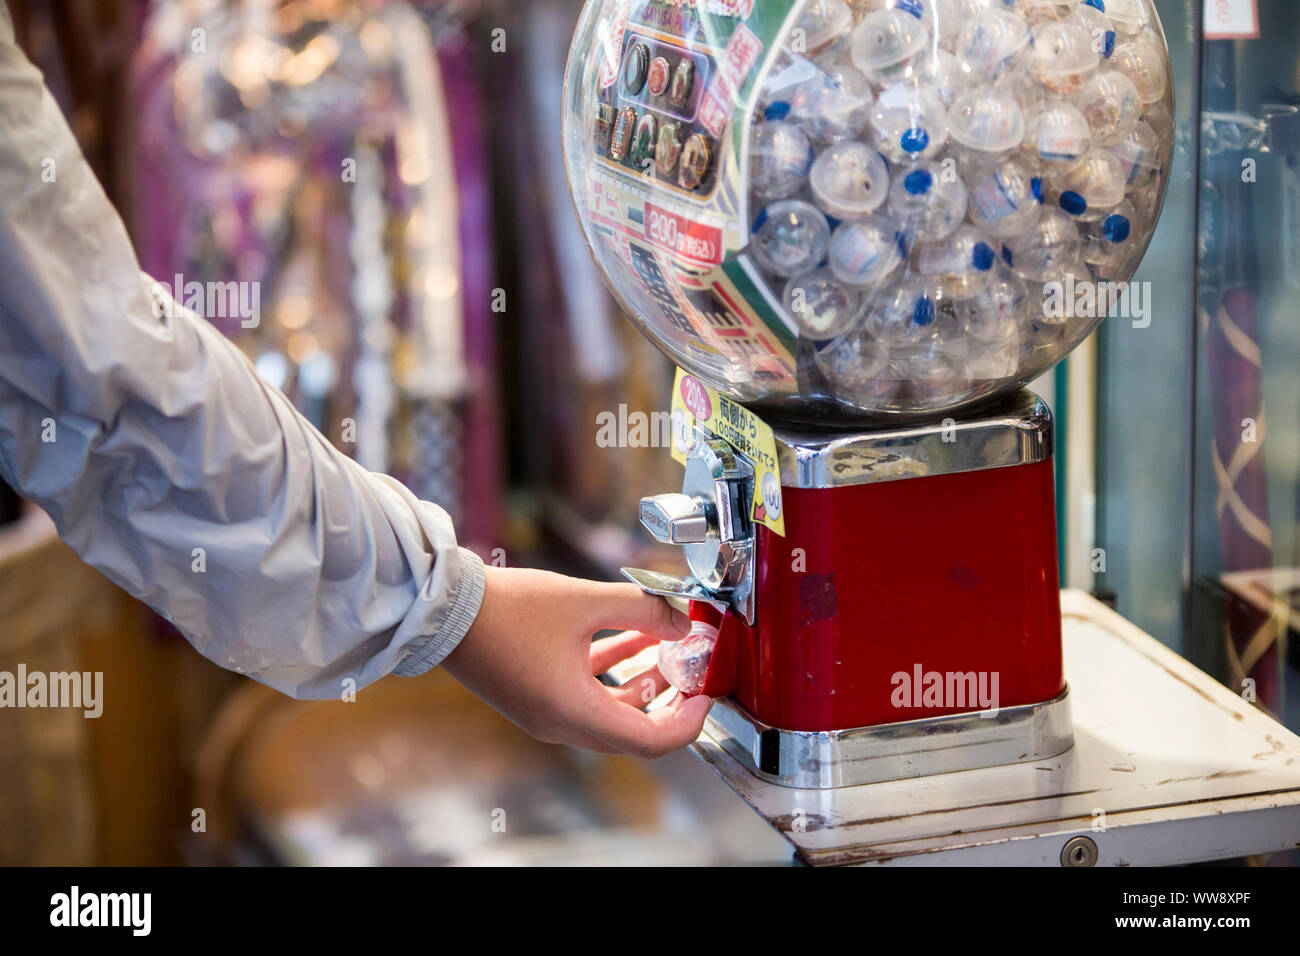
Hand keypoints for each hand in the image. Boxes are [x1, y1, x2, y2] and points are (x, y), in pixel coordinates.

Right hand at [441, 566, 713, 757]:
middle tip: (692, 668)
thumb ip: (642, 609)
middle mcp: (562, 724)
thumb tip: (683, 621)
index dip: (689, 721)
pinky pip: (588, 695)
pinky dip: (613, 672)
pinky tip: (630, 635)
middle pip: (634, 730)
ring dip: (643, 682)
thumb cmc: (507, 609)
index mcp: (575, 712)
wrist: (444, 609)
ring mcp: (546, 714)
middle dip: (670, 699)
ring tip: (667, 644)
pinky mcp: (536, 696)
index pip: (652, 741)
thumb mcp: (584, 601)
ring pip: (612, 711)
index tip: (706, 692)